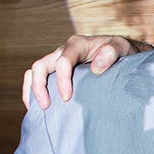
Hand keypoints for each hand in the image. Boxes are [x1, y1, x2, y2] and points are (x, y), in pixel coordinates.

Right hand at [21, 34, 141, 109]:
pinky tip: (37, 107)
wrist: (121, 53)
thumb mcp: (121, 47)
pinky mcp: (57, 71)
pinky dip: (32, 91)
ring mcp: (57, 61)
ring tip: (38, 109)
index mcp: (77, 45)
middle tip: (46, 105)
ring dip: (32, 90)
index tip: (67, 97)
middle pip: (41, 65)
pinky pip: (37, 78)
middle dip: (40, 86)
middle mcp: (63, 51)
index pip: (63, 61)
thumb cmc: (121, 51)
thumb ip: (111, 53)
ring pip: (35, 72)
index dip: (62, 80)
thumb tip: (96, 68)